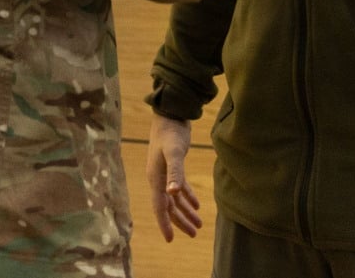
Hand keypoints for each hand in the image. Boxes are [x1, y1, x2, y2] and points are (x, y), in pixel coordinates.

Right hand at [146, 114, 201, 241]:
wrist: (170, 115)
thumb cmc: (171, 133)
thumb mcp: (174, 153)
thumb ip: (175, 173)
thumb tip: (173, 194)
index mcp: (156, 178)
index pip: (159, 206)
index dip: (164, 224)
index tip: (170, 240)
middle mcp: (158, 178)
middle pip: (168, 206)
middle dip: (179, 222)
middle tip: (194, 235)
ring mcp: (165, 173)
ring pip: (174, 199)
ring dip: (185, 212)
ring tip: (199, 225)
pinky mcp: (173, 166)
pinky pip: (179, 187)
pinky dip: (187, 197)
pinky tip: (196, 205)